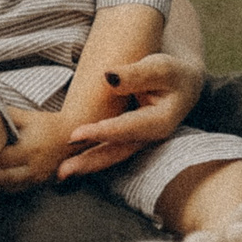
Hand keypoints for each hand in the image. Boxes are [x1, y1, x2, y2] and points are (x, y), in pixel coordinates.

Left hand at [0, 109, 74, 191]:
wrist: (71, 136)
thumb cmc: (46, 124)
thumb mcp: (26, 116)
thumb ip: (6, 114)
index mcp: (28, 149)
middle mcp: (32, 166)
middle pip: (0, 177)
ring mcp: (35, 177)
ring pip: (6, 186)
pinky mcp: (36, 183)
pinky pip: (14, 189)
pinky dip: (0, 186)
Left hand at [57, 50, 206, 177]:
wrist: (181, 85)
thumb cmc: (171, 74)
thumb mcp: (160, 68)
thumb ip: (137, 74)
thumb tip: (109, 77)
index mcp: (160, 123)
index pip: (127, 129)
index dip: (101, 132)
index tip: (75, 134)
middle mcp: (148, 139)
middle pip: (116, 152)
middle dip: (89, 162)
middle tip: (62, 171)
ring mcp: (136, 143)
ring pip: (110, 156)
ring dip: (86, 165)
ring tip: (60, 173)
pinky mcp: (125, 141)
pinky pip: (106, 150)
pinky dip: (88, 157)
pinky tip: (68, 162)